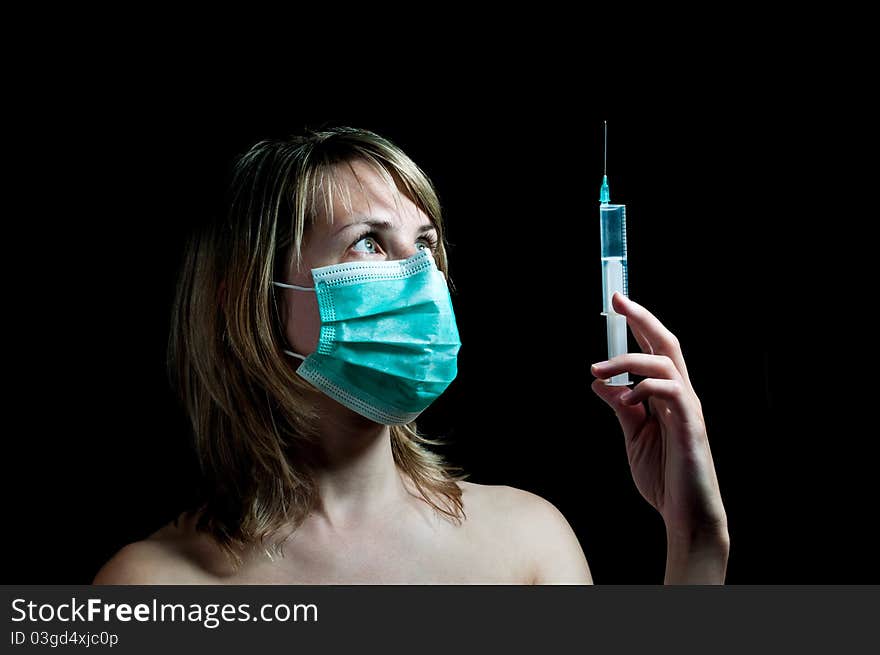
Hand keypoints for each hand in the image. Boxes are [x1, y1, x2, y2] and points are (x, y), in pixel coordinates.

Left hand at [590, 292, 727, 541]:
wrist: (686, 514)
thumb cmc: (664, 477)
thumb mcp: (633, 436)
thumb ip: (621, 407)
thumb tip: (600, 381)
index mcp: (667, 395)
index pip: (653, 349)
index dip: (637, 324)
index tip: (617, 304)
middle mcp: (680, 395)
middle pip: (666, 343)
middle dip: (642, 318)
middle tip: (617, 300)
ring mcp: (687, 408)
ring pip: (665, 362)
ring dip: (627, 359)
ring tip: (598, 370)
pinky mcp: (690, 425)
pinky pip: (671, 391)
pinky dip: (644, 387)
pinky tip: (626, 398)